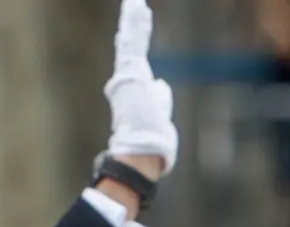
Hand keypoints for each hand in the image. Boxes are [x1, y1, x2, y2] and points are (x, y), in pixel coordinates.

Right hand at [105, 0, 177, 177]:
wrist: (143, 148)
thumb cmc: (153, 141)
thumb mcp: (160, 115)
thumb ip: (160, 99)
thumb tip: (161, 85)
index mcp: (136, 92)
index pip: (137, 65)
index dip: (138, 49)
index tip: (132, 36)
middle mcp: (129, 81)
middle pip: (133, 48)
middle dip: (135, 28)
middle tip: (135, 9)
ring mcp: (128, 74)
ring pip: (132, 41)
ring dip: (133, 20)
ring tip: (136, 2)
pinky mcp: (130, 69)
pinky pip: (135, 40)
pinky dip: (134, 22)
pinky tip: (137, 4)